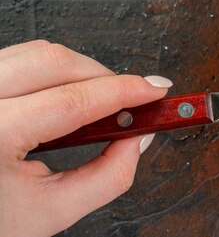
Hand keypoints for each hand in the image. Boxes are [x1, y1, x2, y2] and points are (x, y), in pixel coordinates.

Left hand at [0, 40, 171, 236]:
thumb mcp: (52, 212)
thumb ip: (109, 177)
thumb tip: (139, 138)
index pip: (73, 100)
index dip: (124, 91)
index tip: (155, 90)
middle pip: (56, 61)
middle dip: (104, 76)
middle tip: (129, 100)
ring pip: (37, 52)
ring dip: (79, 70)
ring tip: (94, 102)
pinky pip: (19, 58)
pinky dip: (51, 70)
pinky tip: (61, 96)